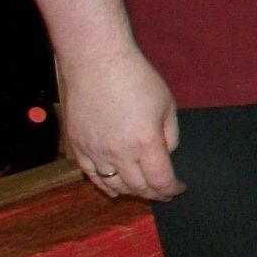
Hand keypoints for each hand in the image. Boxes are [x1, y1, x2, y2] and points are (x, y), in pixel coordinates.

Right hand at [62, 46, 181, 200]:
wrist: (97, 63)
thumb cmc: (137, 79)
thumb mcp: (167, 105)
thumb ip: (170, 136)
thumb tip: (165, 156)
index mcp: (145, 142)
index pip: (160, 181)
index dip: (171, 189)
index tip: (179, 188)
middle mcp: (118, 152)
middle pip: (138, 187)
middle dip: (155, 193)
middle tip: (164, 192)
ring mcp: (94, 151)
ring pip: (114, 185)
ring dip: (131, 192)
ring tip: (143, 190)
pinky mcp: (77, 146)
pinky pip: (91, 175)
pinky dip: (105, 185)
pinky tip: (114, 189)